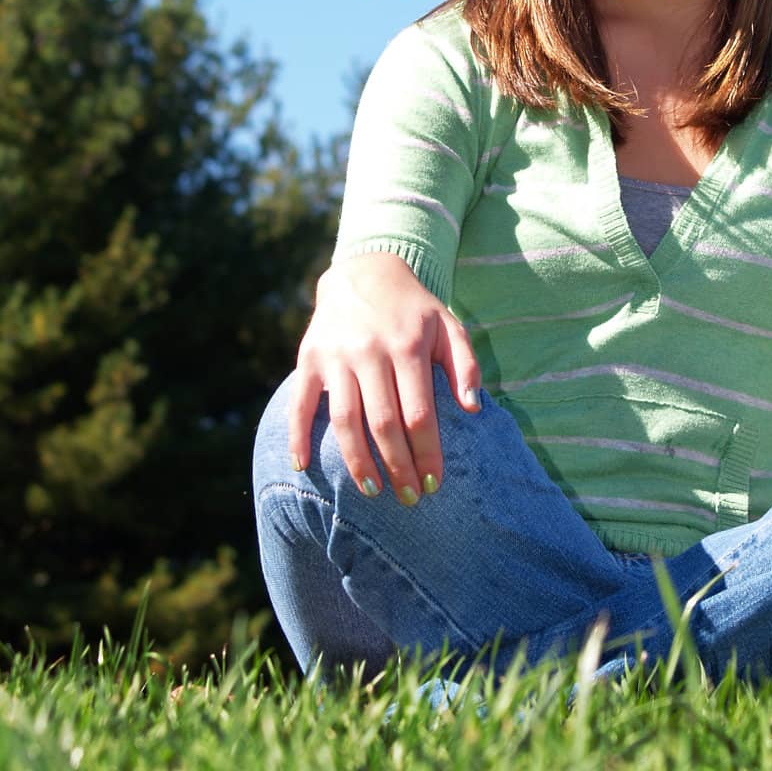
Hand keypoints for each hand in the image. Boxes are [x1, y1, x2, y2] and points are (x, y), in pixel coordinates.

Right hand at [288, 253, 480, 503]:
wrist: (364, 272)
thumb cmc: (413, 309)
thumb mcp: (449, 325)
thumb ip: (466, 365)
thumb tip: (474, 409)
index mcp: (408, 345)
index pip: (418, 413)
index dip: (427, 453)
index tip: (435, 483)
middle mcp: (370, 351)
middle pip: (383, 423)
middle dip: (397, 467)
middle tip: (409, 499)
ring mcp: (336, 356)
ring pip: (344, 420)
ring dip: (357, 462)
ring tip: (373, 491)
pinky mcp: (309, 358)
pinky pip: (300, 404)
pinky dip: (297, 437)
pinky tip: (304, 468)